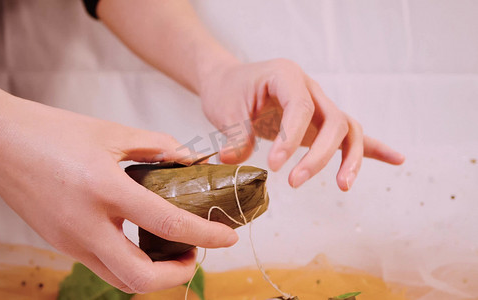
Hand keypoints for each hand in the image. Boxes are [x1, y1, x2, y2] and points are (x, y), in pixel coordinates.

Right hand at [0, 96, 237, 292]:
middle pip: (141, 278)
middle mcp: (86, 224)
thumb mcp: (112, 132)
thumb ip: (157, 147)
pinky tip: (139, 238)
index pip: (167, 222)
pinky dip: (128, 262)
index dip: (205, 235)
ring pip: (119, 280)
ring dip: (153, 275)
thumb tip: (190, 160)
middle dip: (178, 275)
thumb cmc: (53, 132)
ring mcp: (70, 241)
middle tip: (194, 255)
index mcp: (104, 188)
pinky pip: (102, 266)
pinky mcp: (60, 245)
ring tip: (171, 249)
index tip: (228, 237)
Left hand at [200, 58, 404, 190]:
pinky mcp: (320, 122)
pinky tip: (396, 159)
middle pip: (334, 120)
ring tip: (343, 186)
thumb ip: (234, 135)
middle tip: (294, 182)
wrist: (229, 82)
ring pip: (348, 128)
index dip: (291, 139)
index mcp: (286, 76)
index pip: (301, 107)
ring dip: (350, 158)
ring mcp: (319, 105)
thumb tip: (231, 160)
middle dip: (319, 155)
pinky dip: (373, 147)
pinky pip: (351, 133)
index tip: (273, 165)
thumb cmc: (228, 90)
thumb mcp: (223, 109)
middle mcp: (310, 88)